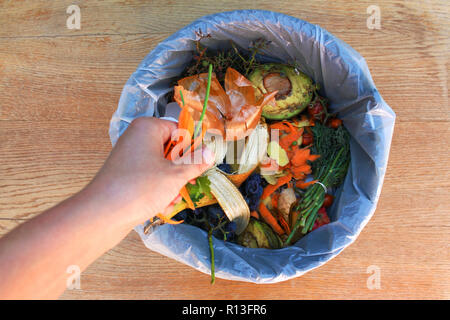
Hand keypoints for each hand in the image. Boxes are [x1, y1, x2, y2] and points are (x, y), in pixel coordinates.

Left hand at [89, 117, 214, 226]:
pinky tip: (162, 205)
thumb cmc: (141, 187)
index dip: (192, 146)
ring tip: (172, 197)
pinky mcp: (125, 174)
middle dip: (181, 169)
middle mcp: (136, 138)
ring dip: (172, 183)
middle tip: (190, 182)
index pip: (179, 129)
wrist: (103, 214)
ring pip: (161, 166)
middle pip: (171, 149)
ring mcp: (129, 157)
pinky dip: (158, 189)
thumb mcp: (176, 175)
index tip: (202, 162)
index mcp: (148, 128)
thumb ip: (196, 162)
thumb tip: (210, 152)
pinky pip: (149, 177)